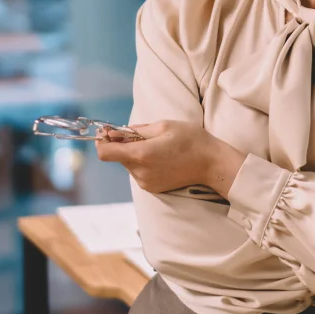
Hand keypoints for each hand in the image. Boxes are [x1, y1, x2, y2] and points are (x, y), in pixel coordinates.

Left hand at [94, 120, 246, 197]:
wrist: (212, 164)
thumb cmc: (191, 140)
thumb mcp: (164, 125)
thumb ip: (136, 130)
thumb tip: (115, 132)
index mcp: (141, 155)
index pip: (105, 153)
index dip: (102, 141)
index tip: (108, 132)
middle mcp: (140, 172)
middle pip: (117, 157)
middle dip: (122, 144)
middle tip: (139, 134)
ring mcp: (146, 182)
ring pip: (129, 164)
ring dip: (135, 153)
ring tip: (157, 145)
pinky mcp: (152, 188)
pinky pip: (139, 172)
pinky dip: (144, 162)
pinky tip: (161, 156)